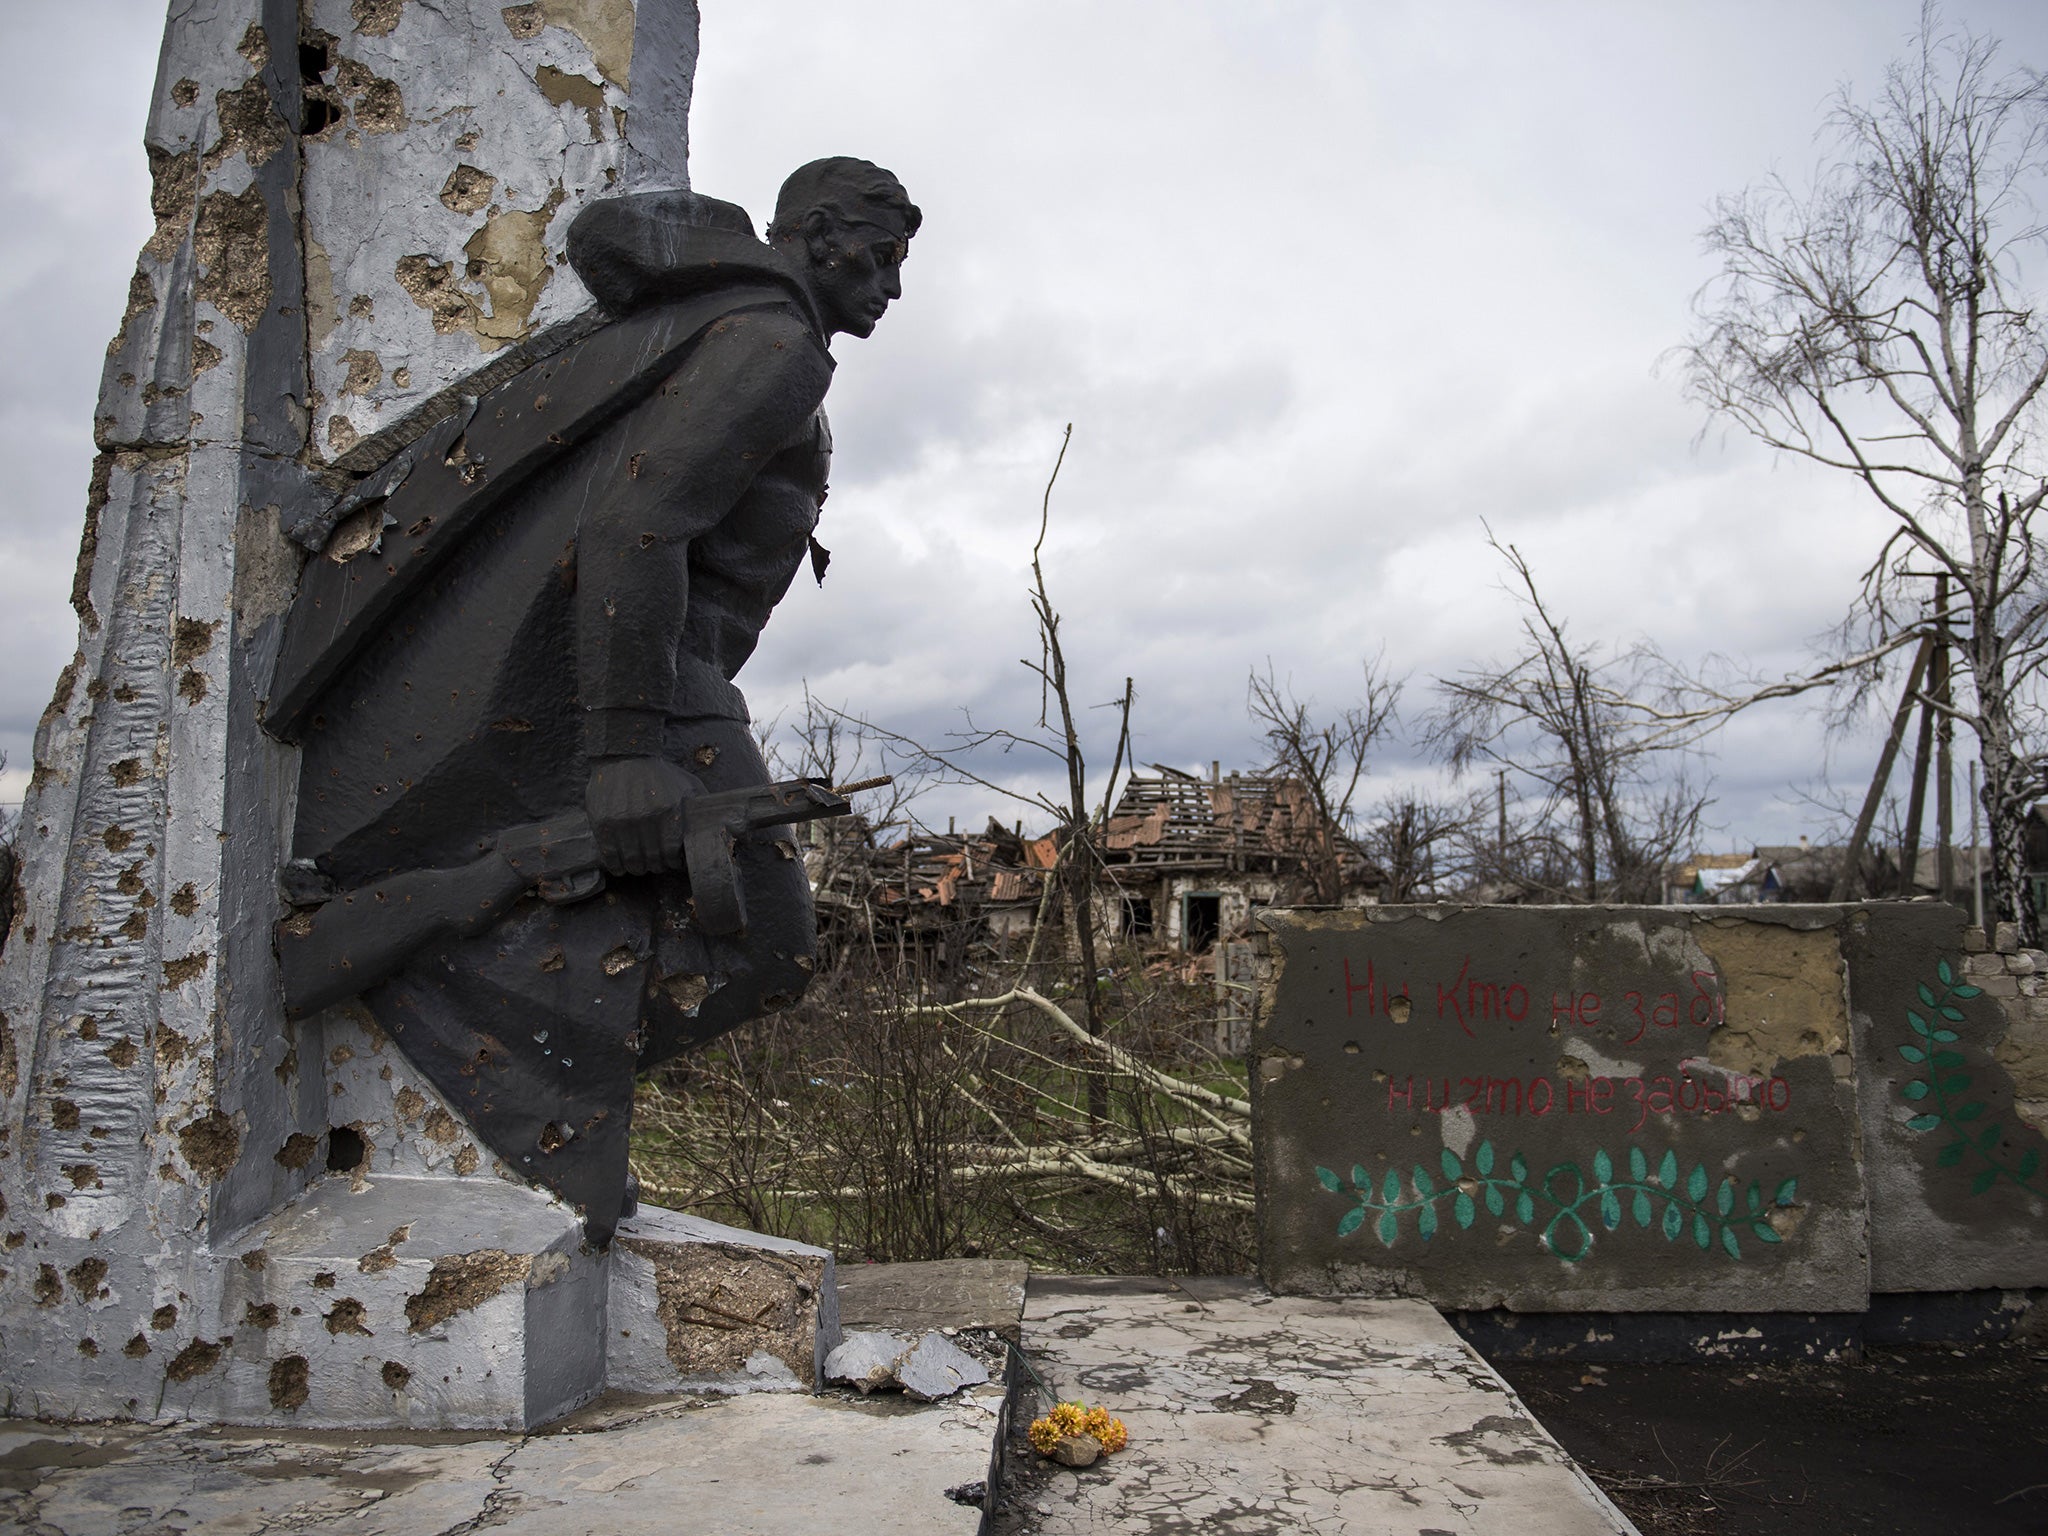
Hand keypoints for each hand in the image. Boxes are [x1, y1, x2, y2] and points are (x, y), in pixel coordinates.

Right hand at [584, 756, 703, 875]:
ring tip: (639, 866)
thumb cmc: (659, 772)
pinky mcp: (602, 822)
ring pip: (631, 861)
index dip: (671, 862)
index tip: (671, 862)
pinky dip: (616, 865)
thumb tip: (719, 822)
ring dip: (637, 868)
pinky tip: (620, 866)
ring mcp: (621, 820)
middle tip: (655, 865)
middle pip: (651, 859)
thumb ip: (700, 803)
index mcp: (668, 810)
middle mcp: (645, 817)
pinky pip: (609, 855)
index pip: (670, 851)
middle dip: (655, 866)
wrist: (624, 755)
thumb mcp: (687, 783)